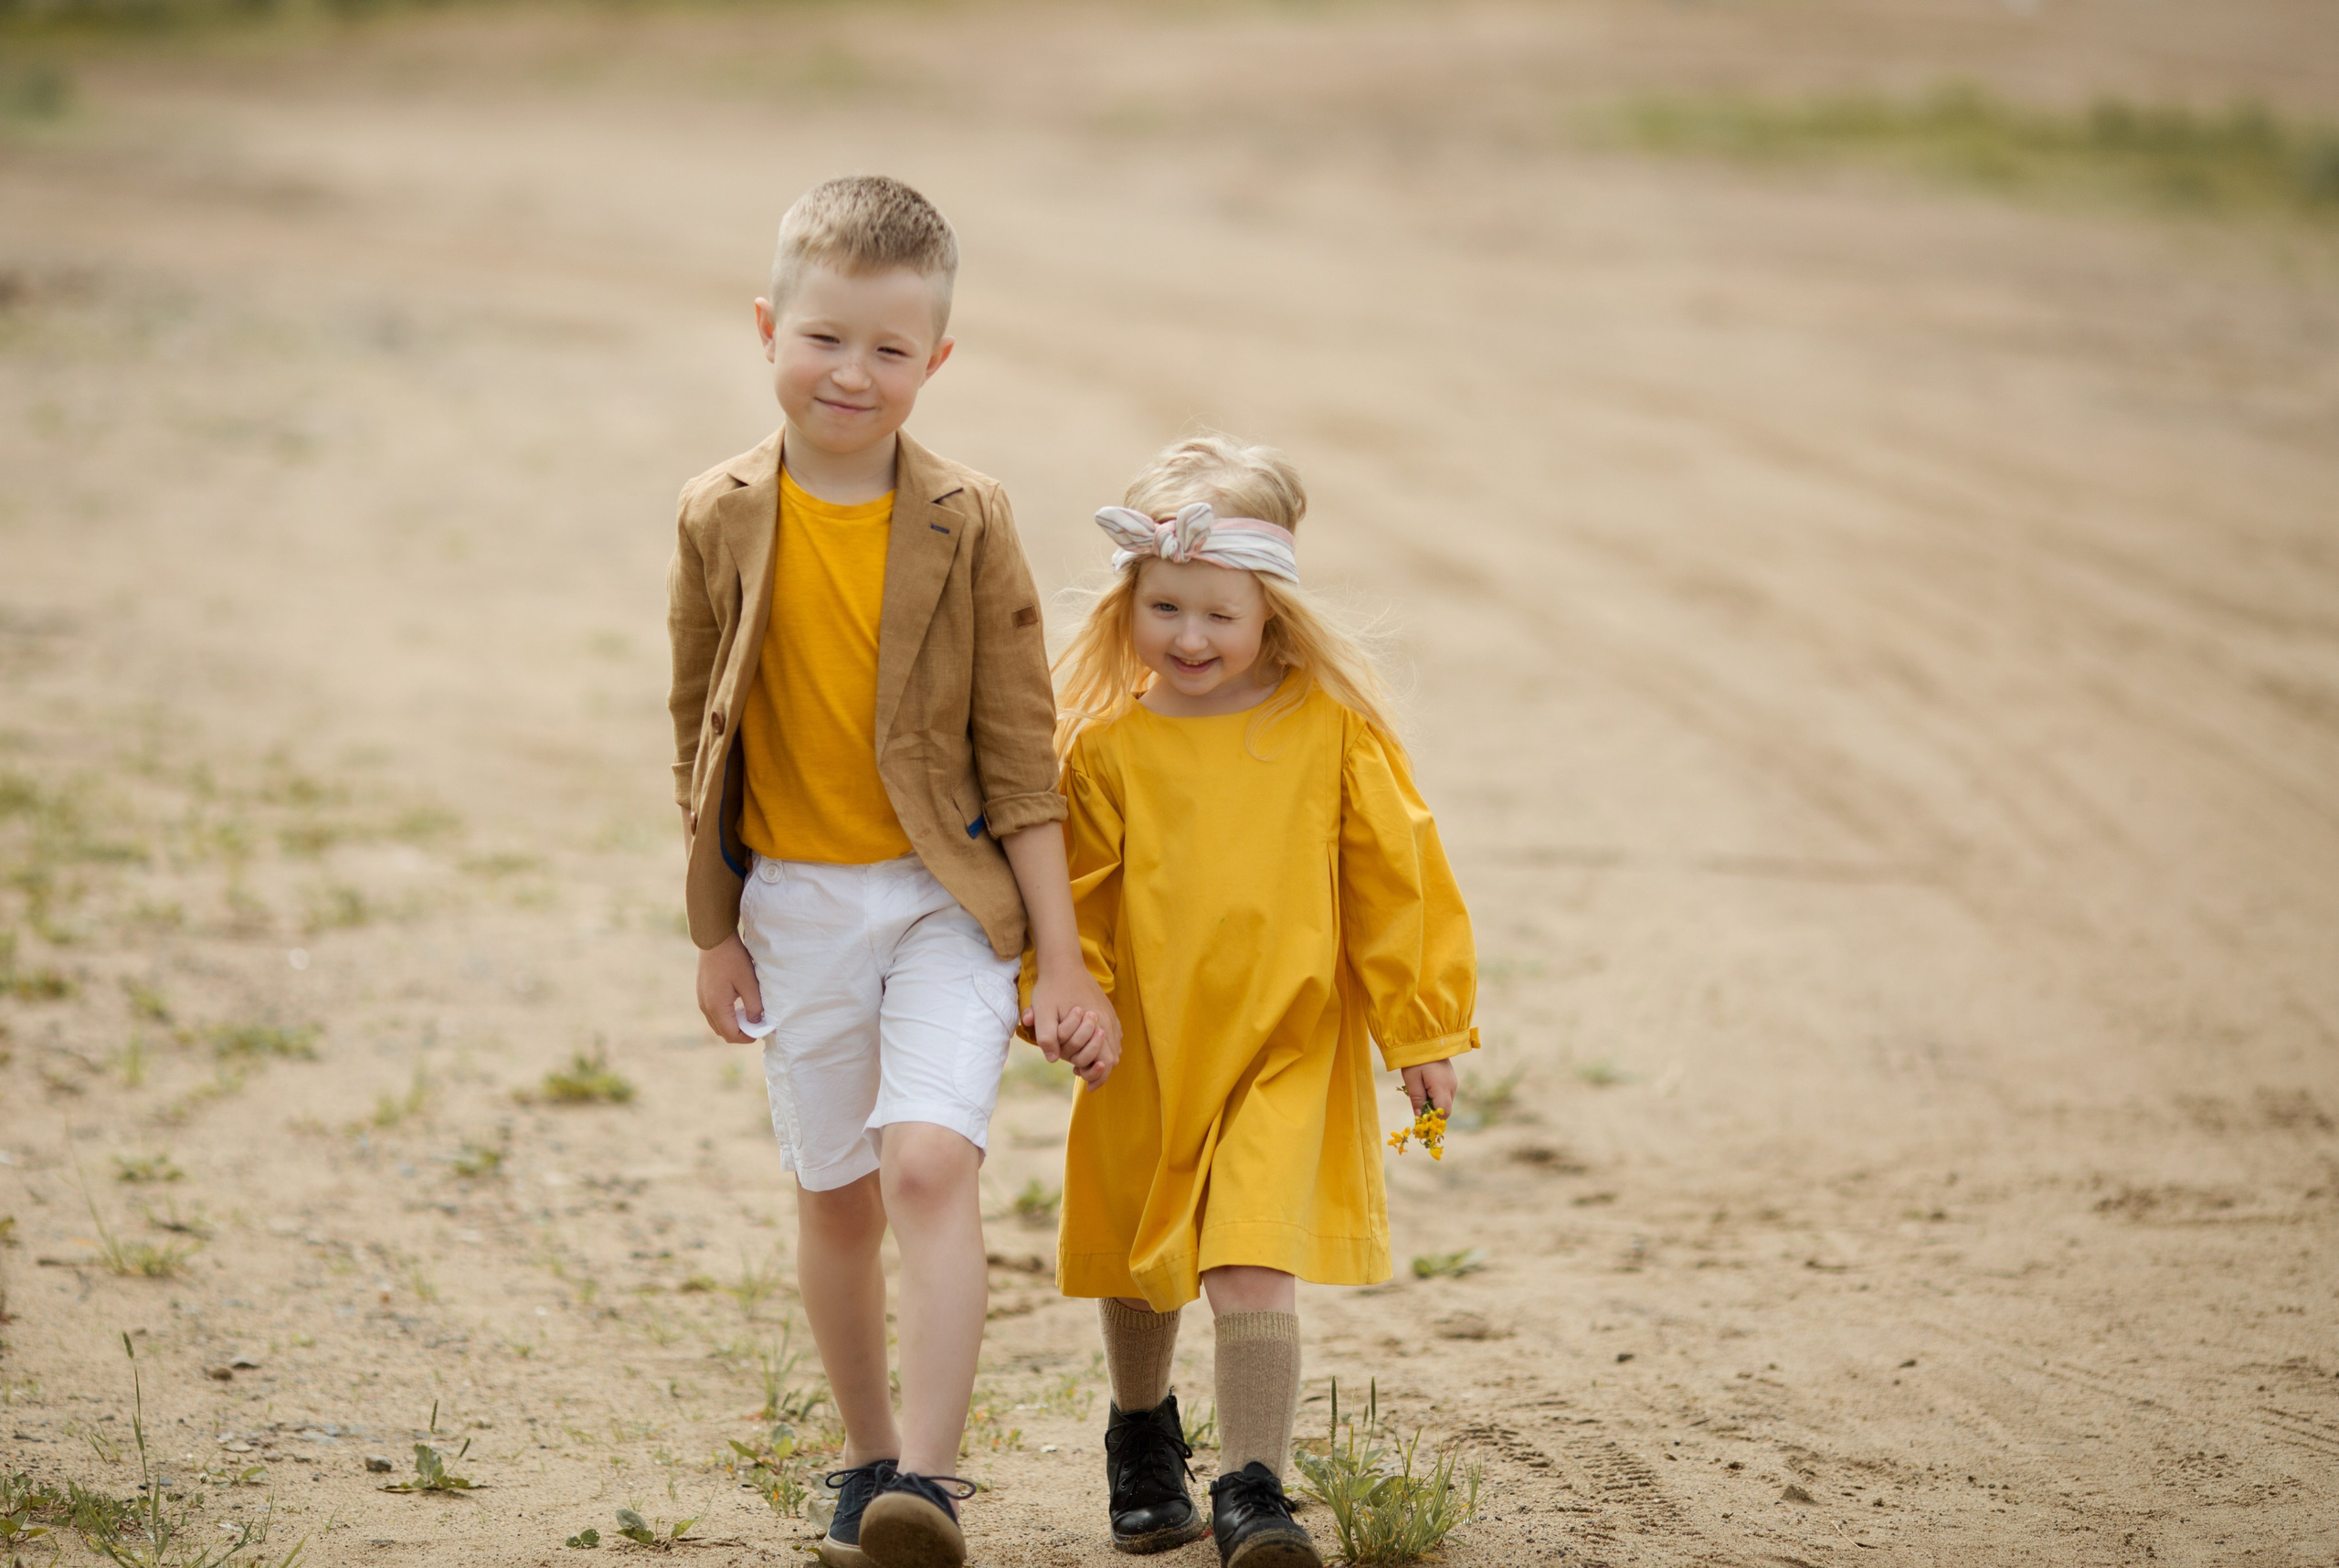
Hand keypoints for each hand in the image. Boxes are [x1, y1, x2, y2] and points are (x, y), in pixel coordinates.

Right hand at [695, 932, 763, 1043]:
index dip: (747, 1038)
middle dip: (739, 1033)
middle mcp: (705, 1006)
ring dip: (732, 1024)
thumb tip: (756, 1023)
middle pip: (722, 1032)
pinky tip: (738, 1004)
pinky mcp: (702, 992)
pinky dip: (726, 1015)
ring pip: (717, 1023)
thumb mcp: (749, 983)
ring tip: (749, 1014)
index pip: (731, 1035)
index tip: (761, 1031)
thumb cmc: (733, 959)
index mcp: (716, 1006)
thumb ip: (754, 1006)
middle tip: (756, 1024)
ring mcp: (701, 1000)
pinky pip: (713, 1012)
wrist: (714, 938)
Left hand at [1026, 962, 1119, 1087]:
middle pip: (1114, 1057)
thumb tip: (1052, 1059)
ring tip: (1085, 1063)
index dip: (1098, 1077)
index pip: (1106, 1062)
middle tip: (1082, 1074)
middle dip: (1100, 1071)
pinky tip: (1092, 1045)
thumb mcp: (1043, 1011)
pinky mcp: (1108, 1008)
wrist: (1063, 962)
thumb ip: (1047, 1036)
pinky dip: (1106, 1045)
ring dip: (1103, 1057)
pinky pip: (1114, 1034)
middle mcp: (1108, 1021)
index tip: (1088, 1086)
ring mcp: (1110, 1015)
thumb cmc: (1051, 988)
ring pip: (1115, 1046)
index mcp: (1096, 1025)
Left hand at [1401, 1059, 1456, 1116]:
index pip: (1444, 1113)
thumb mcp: (1412, 1079)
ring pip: (1445, 1102)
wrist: (1426, 1039)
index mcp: (1442, 1087)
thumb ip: (1417, 1099)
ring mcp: (1453, 1082)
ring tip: (1420, 1092)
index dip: (1433, 1119)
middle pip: (1445, 1109)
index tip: (1421, 1119)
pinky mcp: (1451, 1079)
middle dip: (1433, 1111)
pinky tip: (1425, 1086)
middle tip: (1417, 1105)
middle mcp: (1452, 1086)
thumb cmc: (1415, 1059)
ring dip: (1434, 1103)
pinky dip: (1436, 1096)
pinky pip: (1445, 1094)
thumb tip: (1419, 1117)